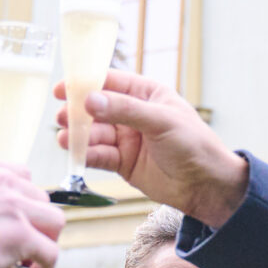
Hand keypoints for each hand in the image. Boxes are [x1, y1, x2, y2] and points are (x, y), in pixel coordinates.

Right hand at [0, 154, 66, 267]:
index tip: (17, 220)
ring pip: (54, 222)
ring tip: (32, 261)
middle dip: (35, 223)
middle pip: (41, 199)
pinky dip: (47, 267)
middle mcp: (1, 179)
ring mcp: (13, 205)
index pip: (21, 176)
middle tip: (23, 246)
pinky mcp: (19, 234)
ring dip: (46, 242)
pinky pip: (51, 252)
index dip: (24, 202)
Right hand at [72, 71, 249, 227]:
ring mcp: (127, 139)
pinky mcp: (123, 162)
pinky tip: (76, 154)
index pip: (111, 82)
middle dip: (78, 112)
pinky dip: (87, 155)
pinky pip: (99, 156)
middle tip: (62, 116)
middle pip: (97, 109)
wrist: (205, 185)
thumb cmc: (193, 144)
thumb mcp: (161, 120)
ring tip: (64, 138)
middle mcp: (133, 114)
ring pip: (95, 134)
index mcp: (146, 94)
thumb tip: (90, 100)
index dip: (86, 83)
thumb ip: (125, 110)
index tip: (63, 88)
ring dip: (79, 136)